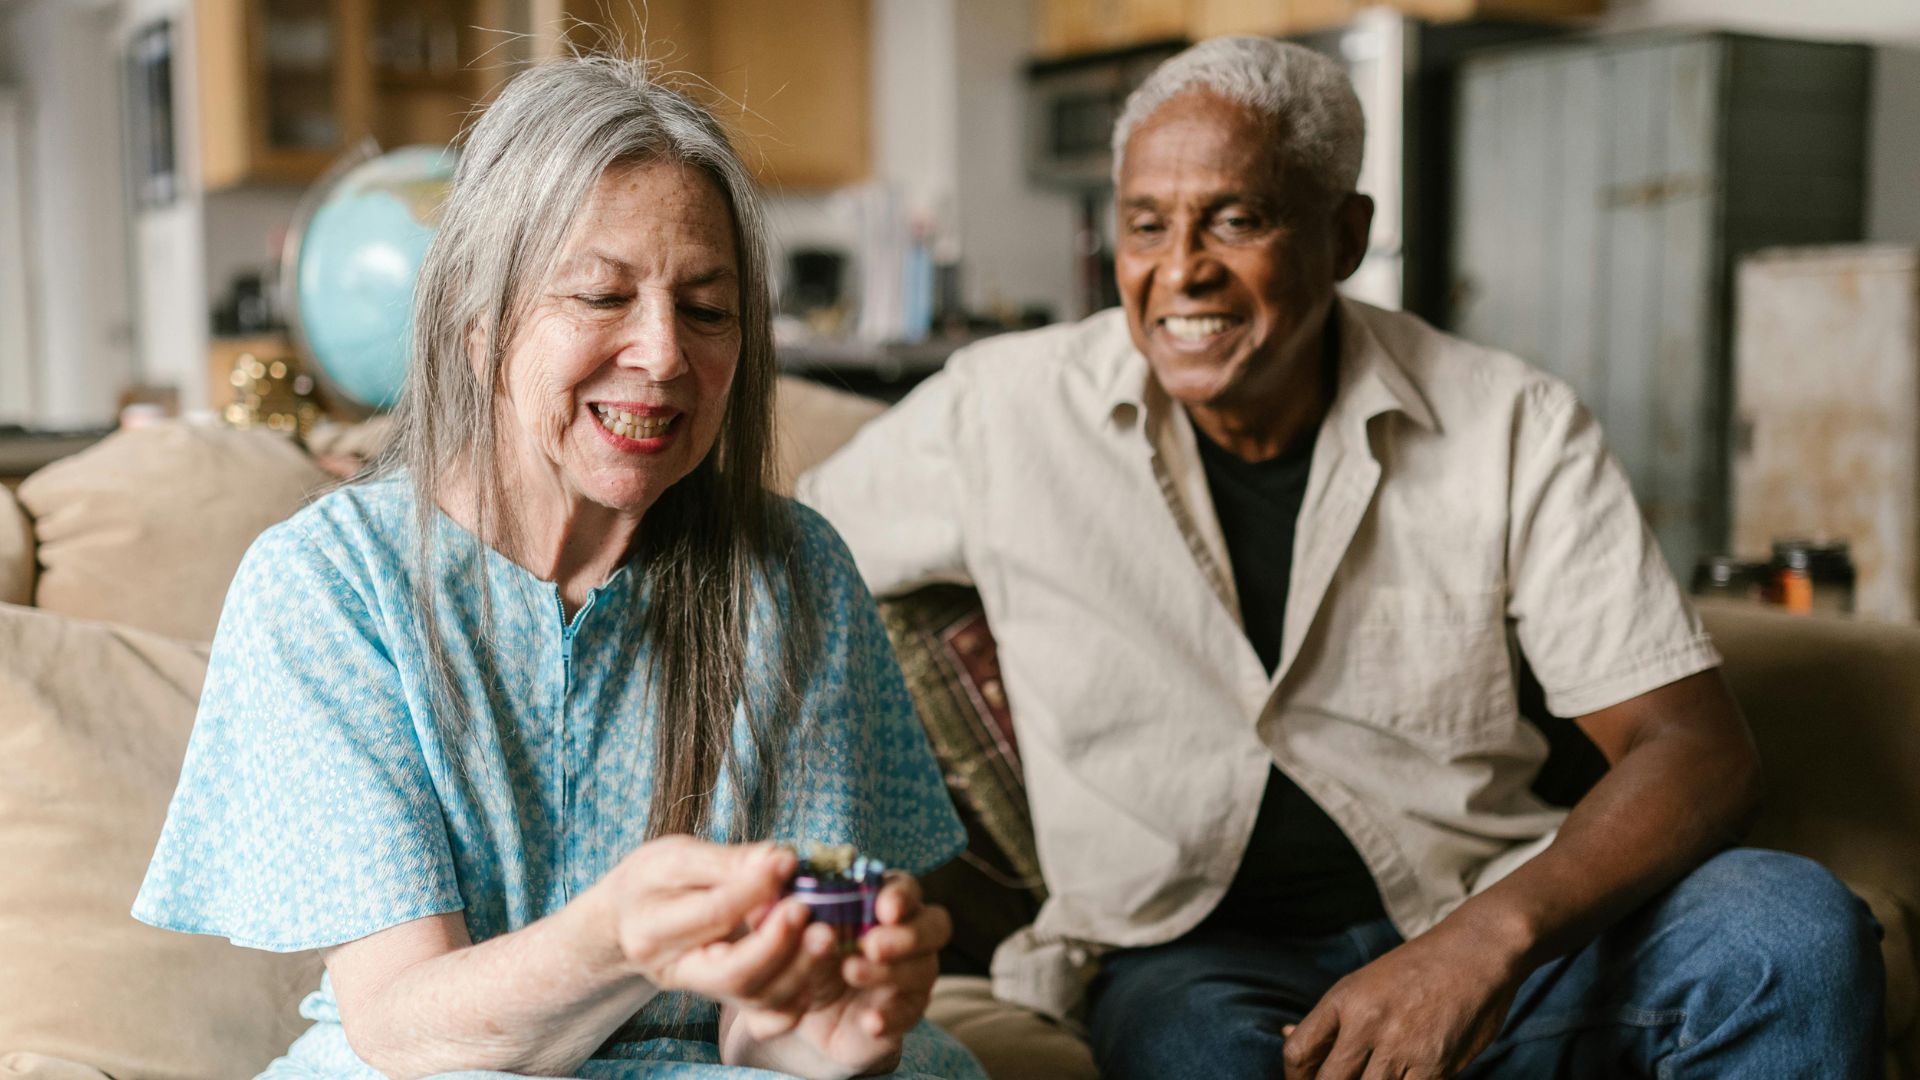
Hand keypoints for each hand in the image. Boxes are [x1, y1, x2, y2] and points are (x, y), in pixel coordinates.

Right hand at [598, 837, 841, 1017]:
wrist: (629, 920)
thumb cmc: (652, 882)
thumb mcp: (675, 858)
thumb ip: (725, 861)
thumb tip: (777, 858)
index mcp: (653, 929)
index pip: (713, 915)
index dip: (754, 889)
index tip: (787, 861)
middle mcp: (677, 971)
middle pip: (734, 974)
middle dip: (778, 943)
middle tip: (806, 908)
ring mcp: (706, 991)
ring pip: (758, 998)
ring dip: (800, 967)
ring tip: (825, 931)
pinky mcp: (731, 1000)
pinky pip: (770, 1015)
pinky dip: (802, 994)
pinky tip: (819, 962)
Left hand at [727, 872, 951, 1076]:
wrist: (809, 1010)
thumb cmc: (807, 954)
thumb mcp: (790, 930)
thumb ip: (785, 905)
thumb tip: (768, 879)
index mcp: (883, 903)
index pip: (906, 889)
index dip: (900, 895)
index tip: (884, 907)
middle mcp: (908, 934)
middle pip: (935, 924)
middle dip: (906, 934)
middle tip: (871, 944)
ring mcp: (913, 974)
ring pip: (924, 968)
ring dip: (890, 971)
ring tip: (851, 972)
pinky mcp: (906, 1011)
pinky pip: (911, 1013)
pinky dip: (891, 1015)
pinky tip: (870, 1020)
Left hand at [1281, 922, 1522, 1079]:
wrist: (1477, 952)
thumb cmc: (1418, 969)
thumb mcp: (1365, 982)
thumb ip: (1330, 1017)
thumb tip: (1286, 1033)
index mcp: (1344, 999)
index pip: (1298, 1051)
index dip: (1295, 1077)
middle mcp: (1367, 1023)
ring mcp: (1401, 1047)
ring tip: (1376, 1077)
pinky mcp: (1434, 1067)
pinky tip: (1404, 1078)